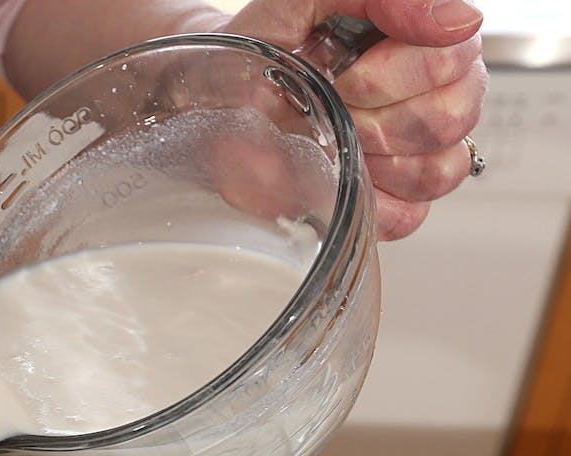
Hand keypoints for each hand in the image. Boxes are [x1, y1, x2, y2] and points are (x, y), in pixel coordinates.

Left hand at [224, 0, 487, 239]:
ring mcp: (419, 153)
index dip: (390, 73)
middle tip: (330, 105)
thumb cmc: (262, 49)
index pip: (456, 58)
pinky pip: (411, 214)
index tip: (341, 73)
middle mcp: (434, 94)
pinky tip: (338, 172)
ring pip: (440, 169)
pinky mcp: (396, 204)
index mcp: (425, 41)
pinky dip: (368, 200)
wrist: (214, 99)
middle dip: (374, 115)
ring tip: (332, 136)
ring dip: (372, 156)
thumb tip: (459, 19)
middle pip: (451, 116)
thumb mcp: (304, 1)